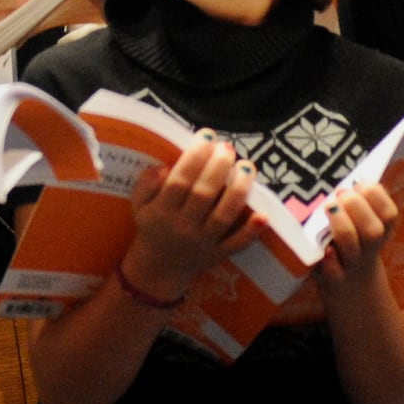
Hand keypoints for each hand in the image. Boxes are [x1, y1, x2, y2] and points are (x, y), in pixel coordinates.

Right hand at [124, 136, 255, 296]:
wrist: (159, 268)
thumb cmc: (152, 227)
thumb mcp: (139, 205)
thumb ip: (145, 184)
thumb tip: (164, 168)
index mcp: (162, 211)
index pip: (180, 180)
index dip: (194, 156)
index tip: (206, 136)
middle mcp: (183, 227)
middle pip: (204, 194)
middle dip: (218, 167)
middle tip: (227, 147)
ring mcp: (204, 242)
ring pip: (223, 216)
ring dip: (238, 190)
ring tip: (246, 167)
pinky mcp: (219, 254)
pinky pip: (237, 244)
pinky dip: (251, 231)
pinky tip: (263, 214)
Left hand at [313, 180, 400, 291]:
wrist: (350, 286)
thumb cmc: (351, 242)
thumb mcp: (360, 222)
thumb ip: (357, 201)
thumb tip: (342, 172)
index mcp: (381, 230)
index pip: (388, 213)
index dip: (375, 196)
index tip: (358, 183)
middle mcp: (369, 249)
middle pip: (373, 231)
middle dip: (357, 208)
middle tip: (340, 194)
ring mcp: (351, 264)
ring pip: (353, 249)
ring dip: (342, 226)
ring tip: (328, 208)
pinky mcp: (332, 279)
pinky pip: (333, 272)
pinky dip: (329, 261)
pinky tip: (324, 248)